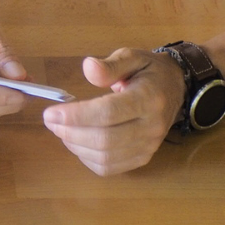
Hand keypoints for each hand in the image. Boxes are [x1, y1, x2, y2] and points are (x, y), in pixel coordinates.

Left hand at [41, 48, 183, 175]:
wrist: (174, 88)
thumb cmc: (148, 71)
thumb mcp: (131, 56)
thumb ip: (109, 65)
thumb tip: (88, 67)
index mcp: (149, 99)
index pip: (109, 112)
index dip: (77, 115)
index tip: (50, 112)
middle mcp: (152, 127)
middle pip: (106, 140)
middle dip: (70, 133)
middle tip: (49, 121)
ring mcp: (149, 146)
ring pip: (106, 157)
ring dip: (76, 146)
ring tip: (60, 129)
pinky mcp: (143, 158)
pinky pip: (111, 168)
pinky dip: (87, 159)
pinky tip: (76, 142)